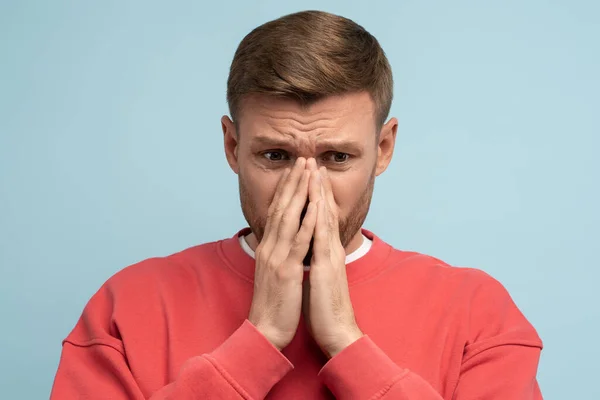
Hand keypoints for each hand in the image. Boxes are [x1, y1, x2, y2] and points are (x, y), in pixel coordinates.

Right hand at [248, 157, 317, 350]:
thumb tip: (284, 239)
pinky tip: (315, 204)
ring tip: (308, 170)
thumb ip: (278, 253)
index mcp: (268, 247)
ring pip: (289, 217)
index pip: (277, 210)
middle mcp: (270, 247)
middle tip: (303, 158)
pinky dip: (307, 221)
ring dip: (300, 192)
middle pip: (282, 207)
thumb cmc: (274, 304)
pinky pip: (299, 241)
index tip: (296, 169)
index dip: (287, 188)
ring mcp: (277, 257)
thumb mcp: (274, 272)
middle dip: (293, 181)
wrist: (265, 331)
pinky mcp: (287, 270)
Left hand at [303, 160, 363, 357]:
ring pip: (325, 219)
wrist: (338, 333)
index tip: (310, 177)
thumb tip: (308, 251)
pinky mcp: (326, 268)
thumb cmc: (325, 308)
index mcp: (326, 253)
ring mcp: (330, 257)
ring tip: (315, 171)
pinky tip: (317, 202)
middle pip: (325, 212)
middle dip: (318, 186)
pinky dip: (319, 219)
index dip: (316, 196)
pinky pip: (322, 239)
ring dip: (320, 194)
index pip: (321, 219)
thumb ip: (316, 261)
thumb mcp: (318, 278)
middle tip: (313, 162)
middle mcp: (330, 251)